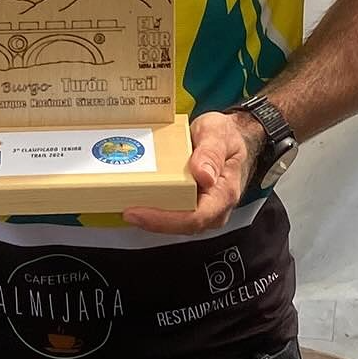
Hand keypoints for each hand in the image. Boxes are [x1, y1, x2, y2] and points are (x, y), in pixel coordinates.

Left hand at [122, 109, 261, 235]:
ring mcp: (202, 210)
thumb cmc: (227, 136)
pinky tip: (134, 199)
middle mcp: (214, 209)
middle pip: (180, 225)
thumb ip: (211, 152)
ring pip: (173, 223)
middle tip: (123, 208)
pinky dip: (152, 209)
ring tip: (123, 203)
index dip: (164, 220)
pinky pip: (171, 214)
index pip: (194, 218)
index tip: (138, 212)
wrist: (233, 138)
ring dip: (149, 216)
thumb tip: (203, 175)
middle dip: (151, 220)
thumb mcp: (218, 133)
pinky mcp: (191, 206)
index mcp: (223, 193)